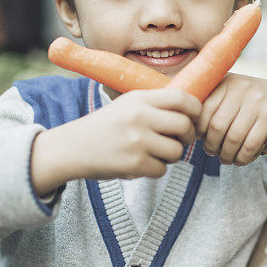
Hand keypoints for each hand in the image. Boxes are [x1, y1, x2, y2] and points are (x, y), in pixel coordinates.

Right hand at [31, 88, 201, 194]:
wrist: (72, 148)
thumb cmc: (105, 127)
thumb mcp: (127, 105)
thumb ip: (156, 105)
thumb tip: (193, 113)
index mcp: (139, 99)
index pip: (182, 98)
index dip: (195, 109)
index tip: (194, 118)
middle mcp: (139, 117)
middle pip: (184, 125)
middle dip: (187, 136)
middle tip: (179, 140)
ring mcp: (137, 141)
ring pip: (176, 151)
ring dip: (171, 155)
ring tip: (155, 153)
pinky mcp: (134, 164)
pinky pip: (162, 169)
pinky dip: (155, 169)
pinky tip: (141, 163)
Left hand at [195, 74, 266, 165]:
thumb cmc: (252, 102)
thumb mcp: (232, 94)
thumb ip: (211, 104)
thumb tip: (186, 127)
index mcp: (226, 81)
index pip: (203, 110)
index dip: (199, 130)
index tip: (201, 139)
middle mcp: (241, 88)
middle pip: (216, 126)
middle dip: (211, 146)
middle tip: (212, 153)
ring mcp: (257, 102)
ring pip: (233, 138)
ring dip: (227, 155)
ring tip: (225, 159)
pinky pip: (250, 145)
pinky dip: (242, 158)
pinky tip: (240, 160)